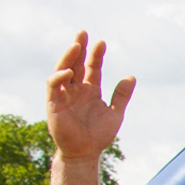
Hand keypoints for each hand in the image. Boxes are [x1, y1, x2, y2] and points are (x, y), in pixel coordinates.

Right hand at [46, 31, 135, 159]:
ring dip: (67, 58)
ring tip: (76, 46)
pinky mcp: (53, 103)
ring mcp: (63, 95)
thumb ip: (121, 95)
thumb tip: (131, 76)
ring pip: (62, 70)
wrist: (85, 152)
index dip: (96, 55)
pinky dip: (59, 78)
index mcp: (89, 89)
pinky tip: (68, 72)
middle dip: (78, 48)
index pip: (91, 67)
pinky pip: (53, 86)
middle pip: (74, 63)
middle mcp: (75, 89)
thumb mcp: (115, 113)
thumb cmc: (98, 134)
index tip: (102, 42)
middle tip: (83, 32)